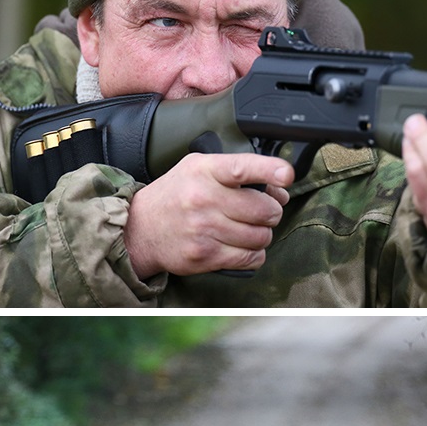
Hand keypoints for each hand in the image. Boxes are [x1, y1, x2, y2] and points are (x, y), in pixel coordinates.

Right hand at [125, 151, 293, 279]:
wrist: (140, 229)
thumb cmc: (174, 195)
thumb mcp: (196, 167)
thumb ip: (232, 170)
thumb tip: (276, 185)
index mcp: (204, 171)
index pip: (241, 168)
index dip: (269, 170)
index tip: (286, 175)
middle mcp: (204, 199)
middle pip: (263, 209)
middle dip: (272, 210)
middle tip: (265, 210)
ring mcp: (205, 230)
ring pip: (261, 236)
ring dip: (263, 233)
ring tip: (251, 228)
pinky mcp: (205, 256)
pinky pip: (250, 258)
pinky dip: (255, 253)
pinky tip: (244, 245)